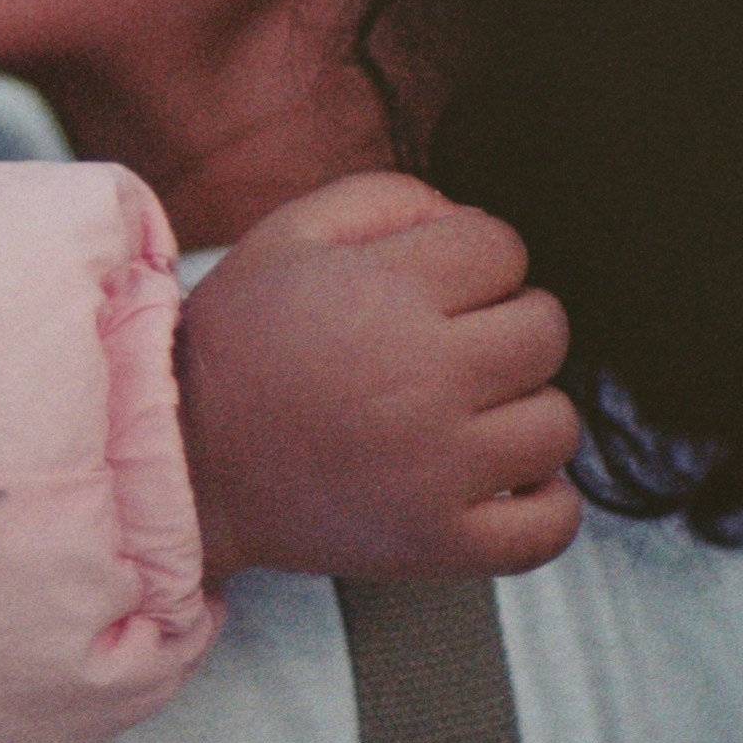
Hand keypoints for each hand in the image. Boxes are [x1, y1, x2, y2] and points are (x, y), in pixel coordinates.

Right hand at [173, 172, 580, 581]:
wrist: (186, 459)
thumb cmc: (240, 343)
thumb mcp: (290, 233)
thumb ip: (388, 197)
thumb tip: (467, 220)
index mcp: (388, 295)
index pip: (504, 247)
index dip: (473, 256)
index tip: (436, 283)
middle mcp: (425, 380)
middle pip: (546, 329)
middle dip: (506, 321)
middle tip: (452, 342)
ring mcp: (438, 471)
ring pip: (557, 423)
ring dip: (523, 408)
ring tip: (469, 412)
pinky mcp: (439, 544)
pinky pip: (550, 527)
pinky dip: (546, 502)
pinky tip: (504, 476)